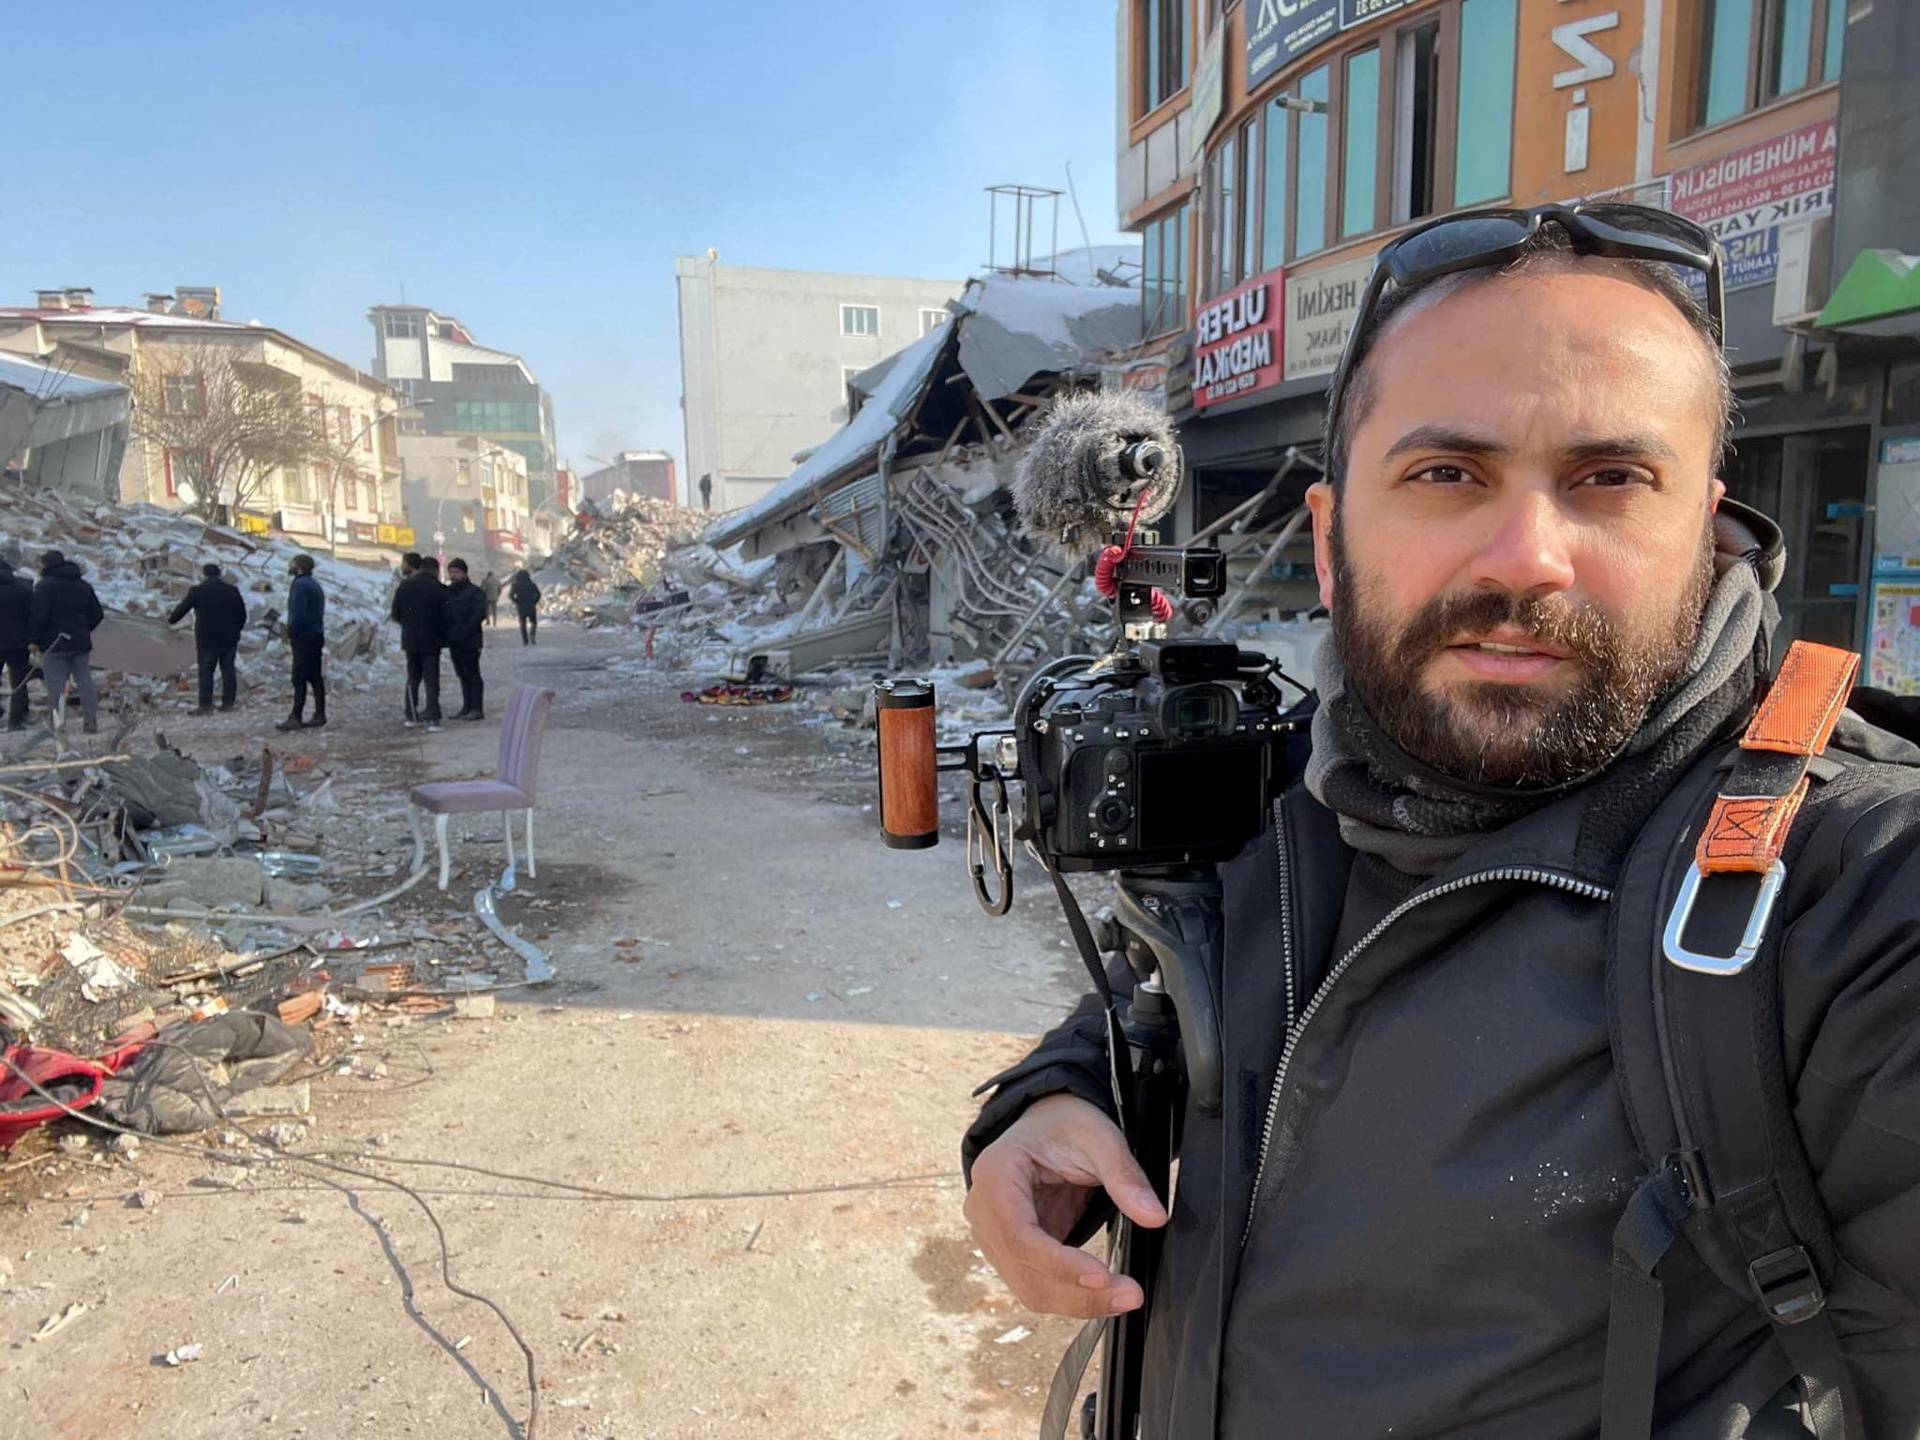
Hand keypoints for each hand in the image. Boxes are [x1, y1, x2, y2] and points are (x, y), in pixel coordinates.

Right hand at [964, 1093, 1166, 1318]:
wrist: (1049, 1124)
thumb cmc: (1067, 1125)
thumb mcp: (1099, 1138)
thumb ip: (1124, 1176)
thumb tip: (1154, 1217)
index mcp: (995, 1174)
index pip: (1018, 1235)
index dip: (1058, 1263)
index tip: (1102, 1276)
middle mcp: (983, 1210)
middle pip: (1023, 1270)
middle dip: (1077, 1292)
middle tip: (1131, 1295)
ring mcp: (994, 1235)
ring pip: (1029, 1288)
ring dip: (1077, 1302)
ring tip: (1125, 1296)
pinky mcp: (1013, 1252)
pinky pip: (1038, 1285)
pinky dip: (1072, 1296)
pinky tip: (1106, 1293)